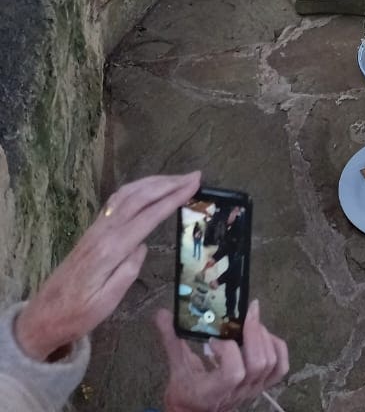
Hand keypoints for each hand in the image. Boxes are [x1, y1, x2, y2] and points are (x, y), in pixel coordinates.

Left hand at [15, 172, 200, 362]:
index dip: (173, 198)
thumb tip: (143, 246)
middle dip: (168, 183)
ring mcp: (97, 228)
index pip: (148, 216)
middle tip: (194, 176)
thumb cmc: (77, 314)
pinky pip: (118, 200)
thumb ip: (127, 273)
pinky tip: (147, 189)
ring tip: (177, 179)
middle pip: (139, 197)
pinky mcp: (94, 229)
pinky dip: (138, 188)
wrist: (44, 314)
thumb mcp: (105, 304)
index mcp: (111, 249)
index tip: (193, 185)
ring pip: (128, 194)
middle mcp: (104, 231)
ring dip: (154, 182)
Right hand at [157, 299, 288, 411]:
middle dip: (254, 333)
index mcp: (214, 391)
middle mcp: (238, 392)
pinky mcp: (261, 386)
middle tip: (244, 313)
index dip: (228, 351)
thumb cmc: (186, 392)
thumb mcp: (176, 368)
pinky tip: (265, 334)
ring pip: (270, 363)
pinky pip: (280, 367)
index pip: (233, 373)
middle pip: (258, 363)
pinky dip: (277, 347)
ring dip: (264, 337)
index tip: (214, 338)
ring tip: (251, 321)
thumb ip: (171, 340)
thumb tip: (160, 313)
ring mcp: (252, 390)